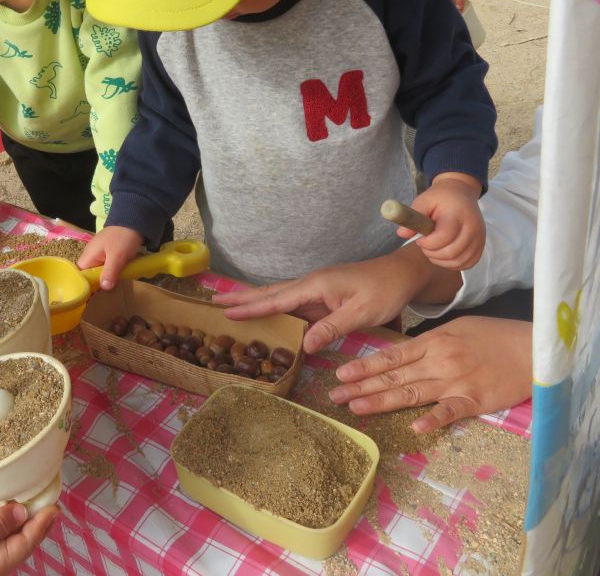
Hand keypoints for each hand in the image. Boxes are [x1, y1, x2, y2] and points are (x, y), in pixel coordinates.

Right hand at [0, 502, 57, 575]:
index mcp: (0, 564)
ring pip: (7, 537)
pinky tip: (3, 510)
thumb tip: (23, 512)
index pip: (29, 541)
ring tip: (30, 503)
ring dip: (18, 520)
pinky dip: (1, 521)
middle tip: (48, 502)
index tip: (54, 506)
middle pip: (21, 540)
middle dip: (35, 522)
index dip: (43, 523)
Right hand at [76, 226, 142, 289]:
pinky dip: (113, 272)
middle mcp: (91, 256)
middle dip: (98, 284)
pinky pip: (107, 267)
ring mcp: (100, 254)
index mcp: (88, 255)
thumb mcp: (117, 256)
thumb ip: (110, 272)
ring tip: (113, 289)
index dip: (86, 285)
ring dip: (107, 278)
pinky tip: (118, 279)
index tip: (94, 295)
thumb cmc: (122, 238)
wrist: (134, 221)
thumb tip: (104, 288)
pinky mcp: (109, 254)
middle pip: (90, 275)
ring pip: (100, 272)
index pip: (80, 274)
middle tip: (107, 294)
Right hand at [213, 245, 433, 352]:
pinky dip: (273, 305)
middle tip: (214, 301)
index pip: (276, 299)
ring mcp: (316, 289)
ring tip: (230, 304)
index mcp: (316, 285)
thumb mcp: (361, 313)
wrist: (404, 273)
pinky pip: (292, 302)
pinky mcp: (323, 295)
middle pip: (270, 293)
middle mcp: (311, 284)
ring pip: (278, 296)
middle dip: (242, 298)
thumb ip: (332, 327)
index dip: (251, 307)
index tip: (226, 310)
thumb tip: (304, 345)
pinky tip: (267, 311)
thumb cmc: (385, 291)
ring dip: (254, 300)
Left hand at [329, 317, 531, 432]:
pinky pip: (450, 411)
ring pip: (412, 393)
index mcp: (432, 341)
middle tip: (334, 396)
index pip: (391, 355)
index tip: (341, 374)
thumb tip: (402, 352)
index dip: (364, 365)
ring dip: (382, 401)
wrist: (532, 348)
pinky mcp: (475, 400)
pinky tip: (415, 427)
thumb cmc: (493, 336)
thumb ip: (428, 341)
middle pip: (394, 376)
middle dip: (362, 387)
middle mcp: (438, 361)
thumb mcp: (456, 328)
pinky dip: (433, 419)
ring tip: (356, 408)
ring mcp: (455, 381)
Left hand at [406, 173, 484, 269]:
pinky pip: (468, 263)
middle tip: (424, 245)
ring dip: (441, 260)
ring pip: (459, 261)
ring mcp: (479, 238)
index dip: (427, 243)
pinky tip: (443, 255)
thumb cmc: (439, 198)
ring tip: (432, 249)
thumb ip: (412, 216)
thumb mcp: (423, 200)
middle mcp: (473, 227)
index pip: (443, 237)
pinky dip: (453, 264)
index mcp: (458, 214)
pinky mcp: (481, 246)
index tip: (420, 238)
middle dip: (432, 253)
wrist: (461, 193)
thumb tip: (401, 233)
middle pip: (452, 253)